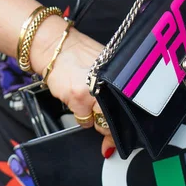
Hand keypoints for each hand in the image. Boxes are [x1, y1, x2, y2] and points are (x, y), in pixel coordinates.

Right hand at [31, 17, 115, 156]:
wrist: (57, 47)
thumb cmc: (81, 54)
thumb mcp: (106, 67)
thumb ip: (115, 90)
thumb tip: (122, 115)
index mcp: (119, 77)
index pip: (128, 109)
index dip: (125, 128)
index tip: (123, 138)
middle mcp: (109, 84)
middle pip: (113, 120)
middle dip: (107, 125)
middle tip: (101, 114)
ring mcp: (93, 92)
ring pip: (97, 123)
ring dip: (92, 117)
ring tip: (87, 100)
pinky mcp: (77, 97)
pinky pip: (83, 120)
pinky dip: (81, 115)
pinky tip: (77, 99)